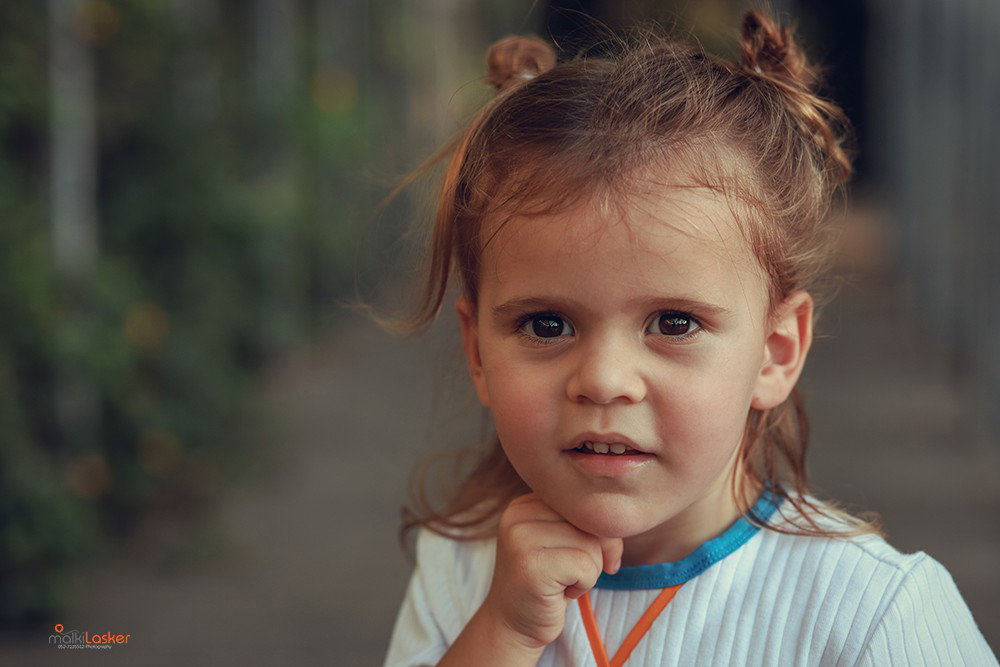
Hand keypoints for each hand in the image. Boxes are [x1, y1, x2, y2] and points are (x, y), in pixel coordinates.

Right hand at [480, 493, 623, 650]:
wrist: (512, 627)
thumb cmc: (547, 585)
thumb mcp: (562, 542)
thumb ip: (580, 523)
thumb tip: (620, 520)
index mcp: (526, 504)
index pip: (582, 503)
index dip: (596, 533)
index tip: (586, 557)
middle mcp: (519, 514)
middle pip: (589, 521)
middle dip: (595, 554)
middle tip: (571, 575)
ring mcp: (521, 538)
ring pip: (591, 544)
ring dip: (588, 572)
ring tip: (561, 583)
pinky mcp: (531, 564)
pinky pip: (585, 566)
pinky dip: (583, 585)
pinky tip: (560, 593)